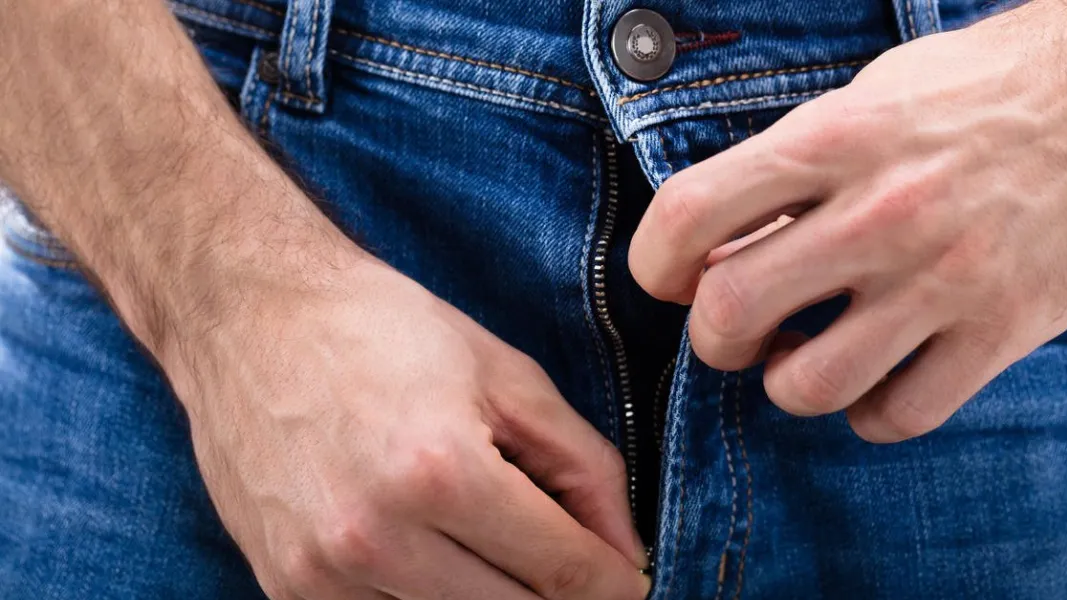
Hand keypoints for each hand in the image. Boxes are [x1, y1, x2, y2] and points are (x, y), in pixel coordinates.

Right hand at [166, 255, 649, 599]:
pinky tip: (438, 554)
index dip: (613, 583)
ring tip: (495, 543)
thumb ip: (583, 466)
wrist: (247, 316)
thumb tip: (626, 550)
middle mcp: (376, 536)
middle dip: (560, 596)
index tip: (627, 580)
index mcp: (441, 470)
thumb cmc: (381, 329)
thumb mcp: (506, 376)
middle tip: (567, 561)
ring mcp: (322, 575)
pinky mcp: (287, 592)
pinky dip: (431, 599)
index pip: (563, 572)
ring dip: (494, 597)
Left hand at [629, 0, 1066, 441]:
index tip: (675, 280)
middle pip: (728, 314)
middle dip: (715, 339)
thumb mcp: (869, 98)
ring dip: (788, 384)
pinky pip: (899, 415)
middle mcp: (880, 211)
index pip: (687, 216)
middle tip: (741, 329)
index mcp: (833, 139)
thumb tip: (719, 245)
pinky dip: (870, 413)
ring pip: (807, 385)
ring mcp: (944, 276)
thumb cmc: (983, 87)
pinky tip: (877, 380)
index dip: (656, 265)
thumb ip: (791, 171)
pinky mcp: (1004, 327)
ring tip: (808, 355)